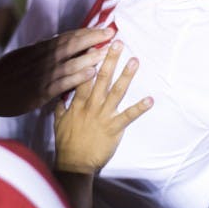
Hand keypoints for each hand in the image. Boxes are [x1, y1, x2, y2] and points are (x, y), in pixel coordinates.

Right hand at [0, 27, 113, 117]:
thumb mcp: (21, 55)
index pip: (66, 37)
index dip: (87, 32)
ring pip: (70, 63)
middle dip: (93, 38)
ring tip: (108, 52)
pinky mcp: (38, 93)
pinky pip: (61, 83)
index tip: (104, 28)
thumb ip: (41, 49)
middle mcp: (40, 59)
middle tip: (112, 34)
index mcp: (37, 49)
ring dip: (90, 57)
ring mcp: (40, 76)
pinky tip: (91, 74)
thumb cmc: (2, 74)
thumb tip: (58, 41)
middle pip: (71, 45)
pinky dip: (77, 77)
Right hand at [53, 40, 150, 173]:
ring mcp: (103, 116)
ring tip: (135, 61)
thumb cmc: (67, 142)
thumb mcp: (58, 121)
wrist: (74, 164)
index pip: (84, 76)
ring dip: (126, 76)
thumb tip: (61, 92)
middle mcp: (91, 105)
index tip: (96, 44)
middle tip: (118, 43)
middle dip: (110, 60)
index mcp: (78, 102)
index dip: (89, 59)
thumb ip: (62, 105)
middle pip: (101, 78)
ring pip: (116, 92)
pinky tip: (150, 99)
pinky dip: (140, 108)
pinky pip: (128, 116)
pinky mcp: (114, 128)